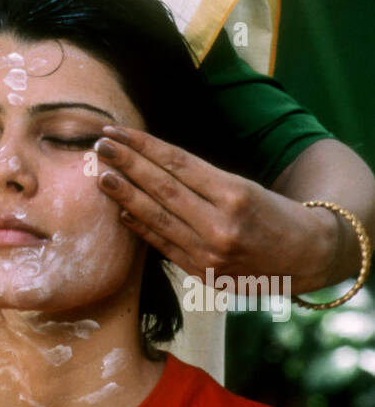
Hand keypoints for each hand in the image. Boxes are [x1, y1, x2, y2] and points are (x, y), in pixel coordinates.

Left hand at [94, 126, 338, 291]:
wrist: (307, 257)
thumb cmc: (274, 213)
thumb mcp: (245, 186)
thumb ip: (200, 180)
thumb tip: (149, 162)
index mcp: (234, 194)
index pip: (177, 164)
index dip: (143, 146)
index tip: (117, 132)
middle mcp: (220, 225)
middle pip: (162, 188)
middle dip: (127, 165)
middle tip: (100, 146)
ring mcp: (210, 253)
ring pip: (158, 218)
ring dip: (125, 196)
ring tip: (101, 176)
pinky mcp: (203, 273)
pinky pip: (163, 246)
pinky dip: (140, 228)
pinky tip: (120, 212)